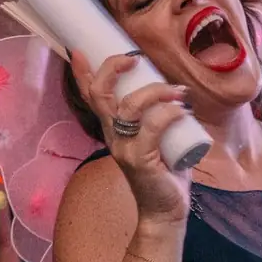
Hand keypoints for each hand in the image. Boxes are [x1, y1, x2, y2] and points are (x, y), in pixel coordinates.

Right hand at [68, 50, 193, 221]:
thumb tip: (174, 89)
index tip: (80, 51)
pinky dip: (168, 113)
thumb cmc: (164, 172)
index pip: (91, 98)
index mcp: (113, 129)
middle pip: (101, 95)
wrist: (165, 211)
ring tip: (177, 91)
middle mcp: (113, 137)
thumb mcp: (156, 138)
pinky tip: (182, 111)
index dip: (83, 74)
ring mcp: (125, 149)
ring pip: (128, 108)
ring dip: (154, 91)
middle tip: (134, 57)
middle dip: (112, 69)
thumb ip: (157, 116)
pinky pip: (152, 127)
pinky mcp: (141, 161)